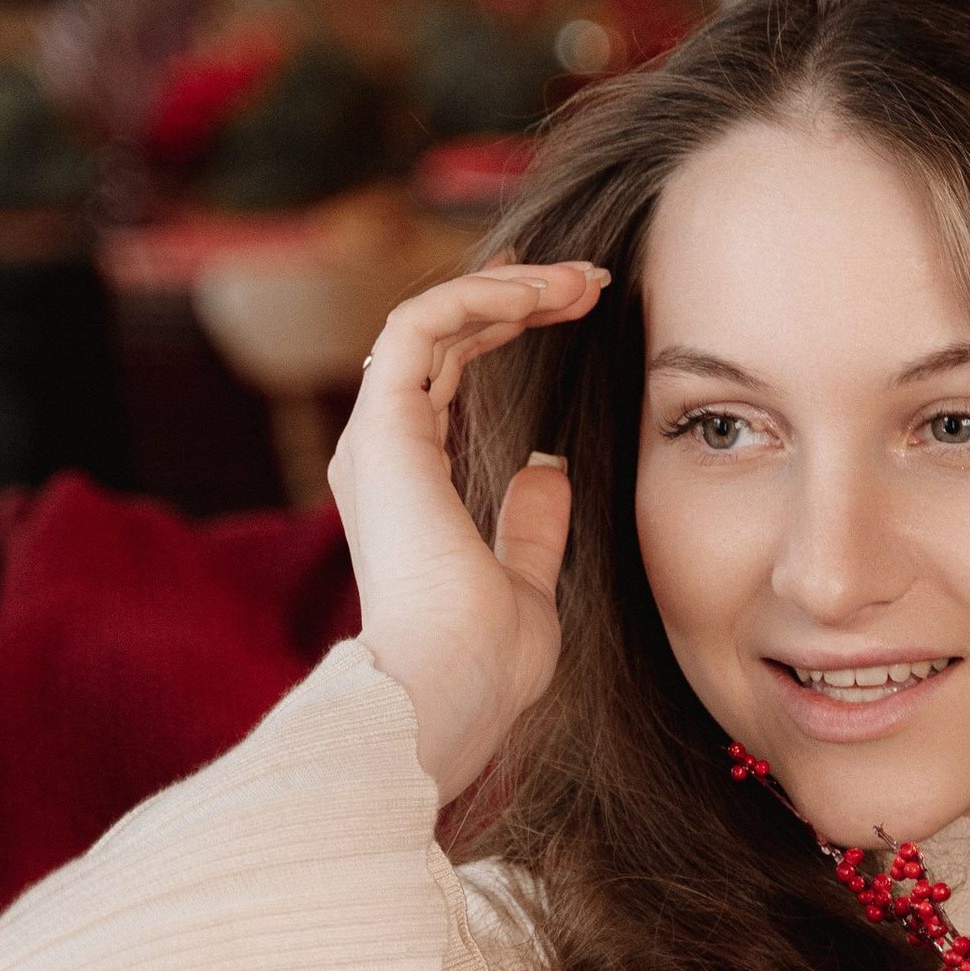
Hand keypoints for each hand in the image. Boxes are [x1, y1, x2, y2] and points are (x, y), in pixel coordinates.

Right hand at [328, 259, 606, 796]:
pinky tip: (543, 294)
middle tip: (592, 282)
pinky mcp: (384, 428)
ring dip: (507, 288)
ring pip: (431, 321)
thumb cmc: (484, 665)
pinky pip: (420, 326)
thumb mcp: (527, 585)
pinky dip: (479, 297)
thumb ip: (530, 528)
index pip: (450, 377)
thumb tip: (549, 472)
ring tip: (581, 279)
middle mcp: (383, 453)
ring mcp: (377, 438)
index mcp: (409, 486)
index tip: (579, 312)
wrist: (447, 692)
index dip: (509, 332)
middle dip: (519, 299)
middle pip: (444, 340)